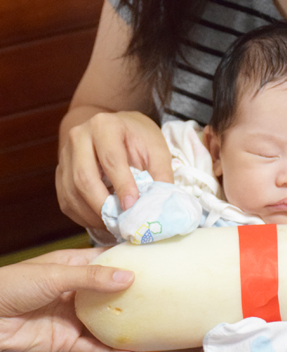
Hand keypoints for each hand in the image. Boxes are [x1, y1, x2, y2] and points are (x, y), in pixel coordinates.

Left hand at [0, 248, 160, 351]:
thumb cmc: (12, 285)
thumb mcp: (54, 274)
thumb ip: (92, 277)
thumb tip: (129, 277)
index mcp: (76, 267)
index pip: (111, 264)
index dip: (135, 265)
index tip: (163, 268)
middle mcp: (80, 293)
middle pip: (116, 300)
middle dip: (141, 308)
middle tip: (168, 315)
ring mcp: (75, 318)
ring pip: (110, 329)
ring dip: (133, 341)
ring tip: (158, 351)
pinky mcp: (66, 342)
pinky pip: (95, 349)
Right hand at [56, 111, 173, 228]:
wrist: (114, 129)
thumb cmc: (138, 139)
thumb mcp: (157, 149)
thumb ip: (161, 174)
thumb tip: (160, 205)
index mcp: (104, 126)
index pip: (110, 159)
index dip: (122, 186)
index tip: (132, 206)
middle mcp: (78, 138)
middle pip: (84, 178)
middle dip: (103, 206)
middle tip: (122, 222)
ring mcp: (65, 156)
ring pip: (72, 193)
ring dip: (93, 215)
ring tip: (115, 225)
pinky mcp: (60, 173)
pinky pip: (67, 201)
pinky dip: (85, 217)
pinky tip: (103, 221)